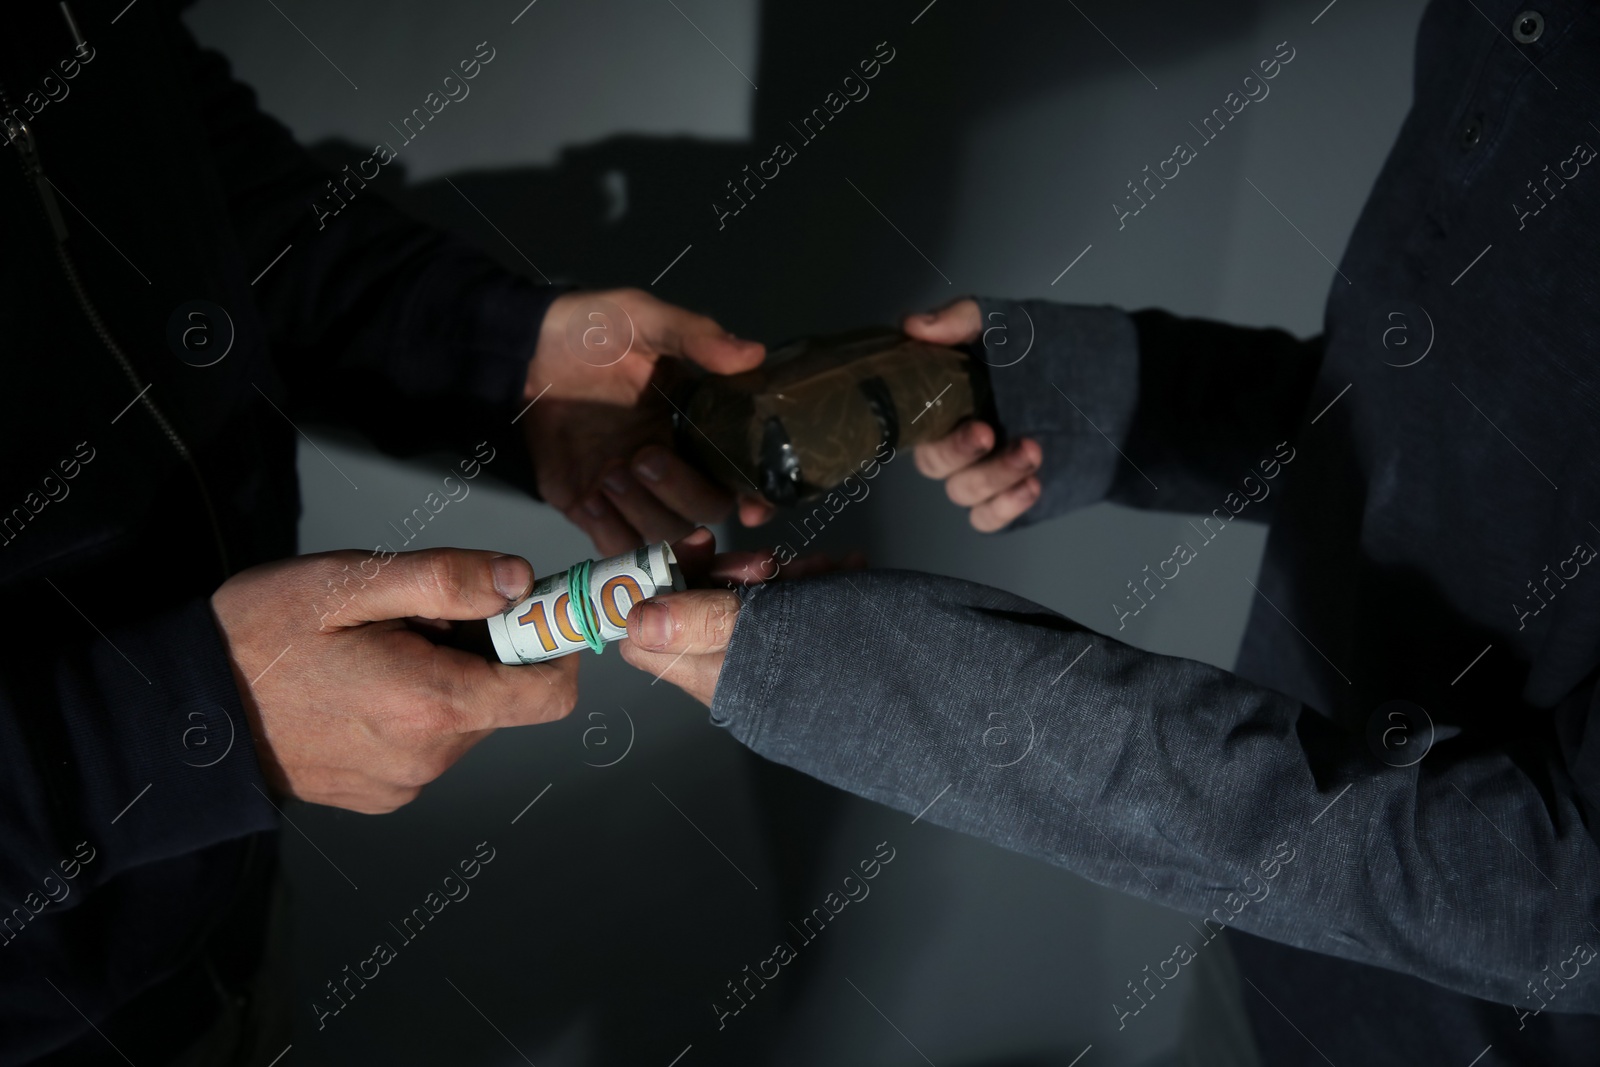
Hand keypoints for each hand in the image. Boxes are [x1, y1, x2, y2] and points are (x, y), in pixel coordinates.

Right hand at [212, 548, 578, 813]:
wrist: (184, 717)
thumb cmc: (259, 636)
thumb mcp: (348, 584)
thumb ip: (444, 579)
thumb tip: (520, 580)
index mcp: (431, 704)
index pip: (551, 693)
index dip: (553, 645)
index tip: (527, 609)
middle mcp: (429, 757)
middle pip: (508, 698)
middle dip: (484, 651)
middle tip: (418, 618)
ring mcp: (406, 783)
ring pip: (469, 719)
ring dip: (448, 678)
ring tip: (379, 651)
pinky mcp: (383, 794)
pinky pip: (432, 744)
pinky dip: (418, 709)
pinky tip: (363, 685)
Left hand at [524, 288, 776, 554]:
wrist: (526, 348)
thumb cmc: (592, 330)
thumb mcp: (646, 319)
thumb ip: (696, 338)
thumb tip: (752, 355)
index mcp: (695, 428)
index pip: (738, 476)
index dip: (752, 498)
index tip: (750, 507)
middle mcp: (671, 466)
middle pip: (703, 512)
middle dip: (680, 493)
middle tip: (642, 457)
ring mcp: (630, 491)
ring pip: (661, 534)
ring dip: (642, 511)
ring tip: (610, 472)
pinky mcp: (589, 506)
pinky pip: (614, 544)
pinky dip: (608, 530)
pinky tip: (590, 497)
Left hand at [620, 528, 859, 705]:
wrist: (924, 694)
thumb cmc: (846, 661)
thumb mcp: (769, 629)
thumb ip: (701, 621)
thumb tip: (635, 618)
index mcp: (708, 672)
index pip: (644, 636)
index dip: (656, 586)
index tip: (696, 549)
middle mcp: (730, 671)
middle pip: (698, 607)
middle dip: (732, 571)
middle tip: (768, 562)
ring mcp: (769, 663)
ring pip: (752, 602)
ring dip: (782, 574)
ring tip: (825, 568)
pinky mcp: (805, 654)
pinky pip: (793, 611)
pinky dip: (813, 585)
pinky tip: (844, 572)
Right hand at [902, 298, 1042, 531]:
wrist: (1121, 385)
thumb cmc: (1055, 349)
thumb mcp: (1010, 323)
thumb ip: (962, 319)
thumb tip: (914, 324)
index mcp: (947, 401)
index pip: (917, 424)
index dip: (931, 427)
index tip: (967, 417)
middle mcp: (958, 440)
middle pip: (936, 464)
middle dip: (961, 453)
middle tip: (991, 433)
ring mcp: (984, 471)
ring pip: (963, 492)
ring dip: (993, 477)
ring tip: (1032, 451)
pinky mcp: (1010, 497)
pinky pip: (987, 519)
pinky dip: (1003, 508)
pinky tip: (1032, 487)